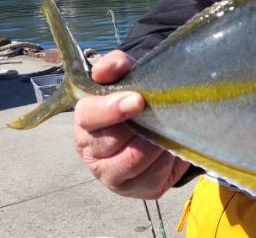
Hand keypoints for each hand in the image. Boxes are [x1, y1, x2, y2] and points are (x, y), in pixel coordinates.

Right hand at [73, 50, 189, 198]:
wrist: (153, 128)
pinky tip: (169, 146)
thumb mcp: (124, 78)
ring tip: (166, 127)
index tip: (137, 100)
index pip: (88, 116)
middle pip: (111, 142)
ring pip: (134, 161)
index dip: (111, 109)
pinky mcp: (140, 189)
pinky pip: (154, 177)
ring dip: (155, 142)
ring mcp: (113, 176)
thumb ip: (115, 66)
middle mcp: (93, 152)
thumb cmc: (132, 101)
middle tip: (159, 113)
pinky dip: (167, 160)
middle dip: (139, 127)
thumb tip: (107, 69)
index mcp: (85, 121)